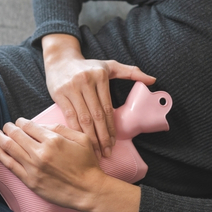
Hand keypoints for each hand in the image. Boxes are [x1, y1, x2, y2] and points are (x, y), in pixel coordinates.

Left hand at [0, 118, 106, 211]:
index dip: (20, 122)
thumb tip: (40, 125)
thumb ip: (61, 129)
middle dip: (8, 128)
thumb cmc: (87, 165)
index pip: (28, 125)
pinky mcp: (29, 180)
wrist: (88, 190)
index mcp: (53, 140)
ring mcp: (33, 167)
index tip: (19, 122)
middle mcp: (40, 152)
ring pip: (9, 148)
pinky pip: (9, 165)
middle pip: (16, 134)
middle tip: (5, 126)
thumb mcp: (81, 139)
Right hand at [42, 34, 155, 157]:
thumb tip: (153, 80)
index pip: (107, 108)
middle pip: (96, 116)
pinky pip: (69, 116)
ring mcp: (71, 88)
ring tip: (95, 152)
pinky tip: (81, 141)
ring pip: (83, 119)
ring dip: (89, 138)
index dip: (111, 128)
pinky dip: (76, 131)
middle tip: (106, 152)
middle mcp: (85, 82)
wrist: (60, 59)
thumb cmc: (88, 66)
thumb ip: (131, 72)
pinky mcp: (59, 94)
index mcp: (100, 76)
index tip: (113, 142)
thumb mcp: (110, 66)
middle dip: (102, 137)